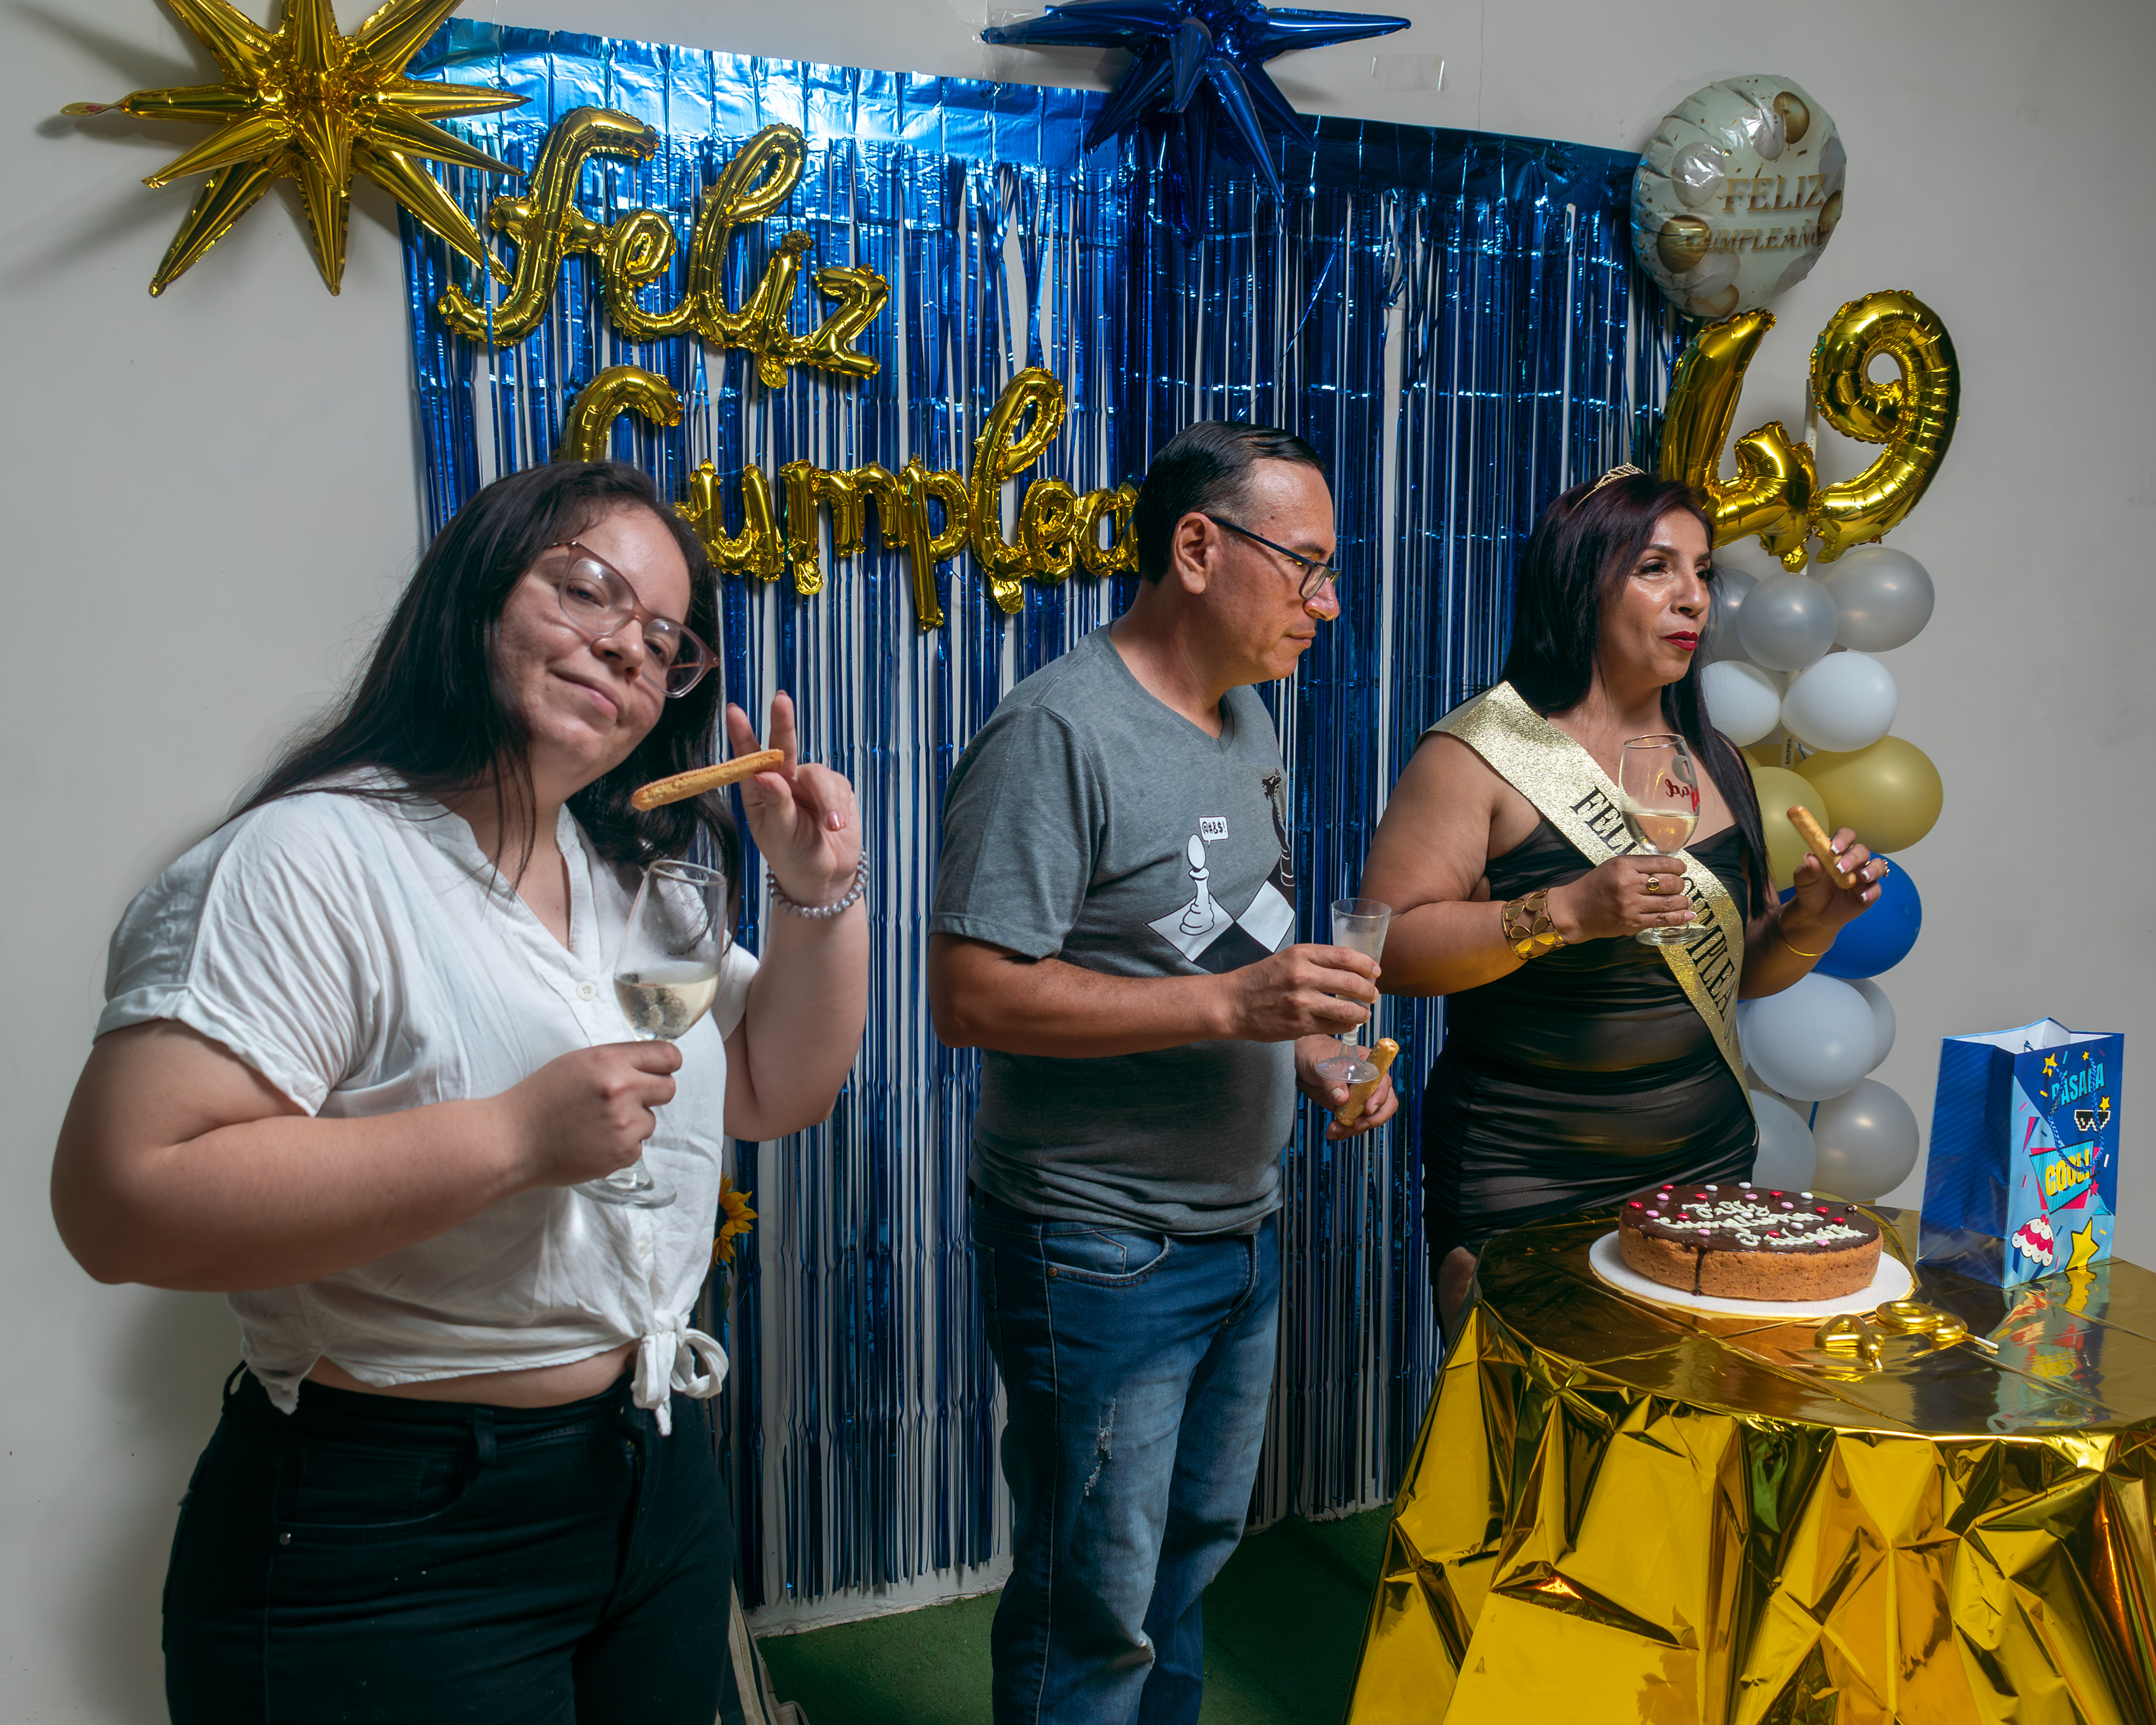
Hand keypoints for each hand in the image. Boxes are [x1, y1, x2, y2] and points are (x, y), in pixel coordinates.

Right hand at [496, 1042, 680, 1186]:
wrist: (513, 1141)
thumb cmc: (540, 1099)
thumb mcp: (578, 1063)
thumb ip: (618, 1061)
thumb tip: (652, 1065)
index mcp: (610, 1061)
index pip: (668, 1056)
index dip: (665, 1064)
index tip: (658, 1070)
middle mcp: (622, 1090)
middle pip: (669, 1088)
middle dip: (652, 1092)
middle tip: (627, 1098)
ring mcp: (624, 1125)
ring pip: (651, 1121)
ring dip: (633, 1122)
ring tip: (597, 1123)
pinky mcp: (622, 1154)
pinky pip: (637, 1146)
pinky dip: (621, 1145)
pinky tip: (593, 1141)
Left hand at [726, 692, 861, 905]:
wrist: (826, 876)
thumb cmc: (793, 856)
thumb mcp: (779, 834)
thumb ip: (775, 803)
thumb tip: (764, 774)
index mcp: (759, 791)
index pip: (749, 758)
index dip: (742, 734)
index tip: (734, 711)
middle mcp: (783, 781)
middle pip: (783, 746)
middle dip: (783, 723)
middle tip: (781, 701)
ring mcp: (809, 783)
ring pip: (818, 773)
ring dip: (826, 800)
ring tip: (831, 826)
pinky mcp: (836, 788)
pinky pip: (838, 786)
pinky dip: (838, 806)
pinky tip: (837, 825)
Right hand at [1217, 945, 1378, 1041]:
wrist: (1233, 1003)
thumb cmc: (1261, 980)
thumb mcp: (1287, 958)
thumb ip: (1316, 960)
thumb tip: (1351, 968)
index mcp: (1301, 954)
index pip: (1346, 956)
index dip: (1367, 964)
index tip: (1375, 971)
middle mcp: (1303, 976)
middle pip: (1352, 983)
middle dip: (1370, 992)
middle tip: (1373, 995)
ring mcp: (1302, 1003)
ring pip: (1348, 1010)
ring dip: (1362, 1013)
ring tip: (1364, 1013)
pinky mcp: (1300, 1025)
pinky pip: (1334, 1026)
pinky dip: (1345, 1025)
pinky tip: (1346, 1023)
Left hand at [1295, 1036, 1400, 1138]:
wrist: (1302, 1060)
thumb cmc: (1316, 1053)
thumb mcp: (1321, 1065)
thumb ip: (1332, 1081)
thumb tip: (1342, 1098)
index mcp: (1368, 1065)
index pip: (1383, 1082)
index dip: (1380, 1097)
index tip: (1368, 1109)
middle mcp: (1369, 1082)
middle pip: (1385, 1104)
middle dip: (1373, 1119)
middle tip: (1356, 1125)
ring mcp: (1360, 1097)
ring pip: (1370, 1118)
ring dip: (1354, 1128)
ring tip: (1334, 1129)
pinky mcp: (1350, 1109)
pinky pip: (1355, 1124)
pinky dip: (1345, 1131)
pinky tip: (1333, 1131)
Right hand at [1548, 853, 1693, 942]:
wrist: (1574, 910)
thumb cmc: (1594, 886)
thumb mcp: (1613, 867)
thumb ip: (1638, 866)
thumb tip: (1669, 870)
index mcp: (1624, 865)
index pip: (1662, 863)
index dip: (1678, 867)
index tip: (1681, 869)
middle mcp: (1629, 884)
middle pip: (1670, 883)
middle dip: (1681, 885)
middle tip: (1680, 886)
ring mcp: (1631, 905)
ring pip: (1669, 902)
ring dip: (1683, 902)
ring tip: (1686, 901)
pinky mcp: (1632, 922)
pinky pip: (1662, 920)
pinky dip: (1679, 918)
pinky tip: (1687, 916)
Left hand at [1782, 825, 1883, 949]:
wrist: (1815, 913)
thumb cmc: (1810, 890)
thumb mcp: (1803, 880)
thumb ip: (1808, 869)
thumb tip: (1810, 857)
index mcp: (1837, 852)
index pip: (1846, 836)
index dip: (1843, 839)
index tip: (1834, 848)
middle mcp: (1853, 861)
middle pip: (1862, 851)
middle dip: (1854, 857)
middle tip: (1841, 868)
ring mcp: (1863, 876)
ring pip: (1877, 865)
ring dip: (1872, 869)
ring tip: (1862, 877)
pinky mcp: (1869, 892)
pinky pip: (1876, 889)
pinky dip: (1872, 891)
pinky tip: (1863, 896)